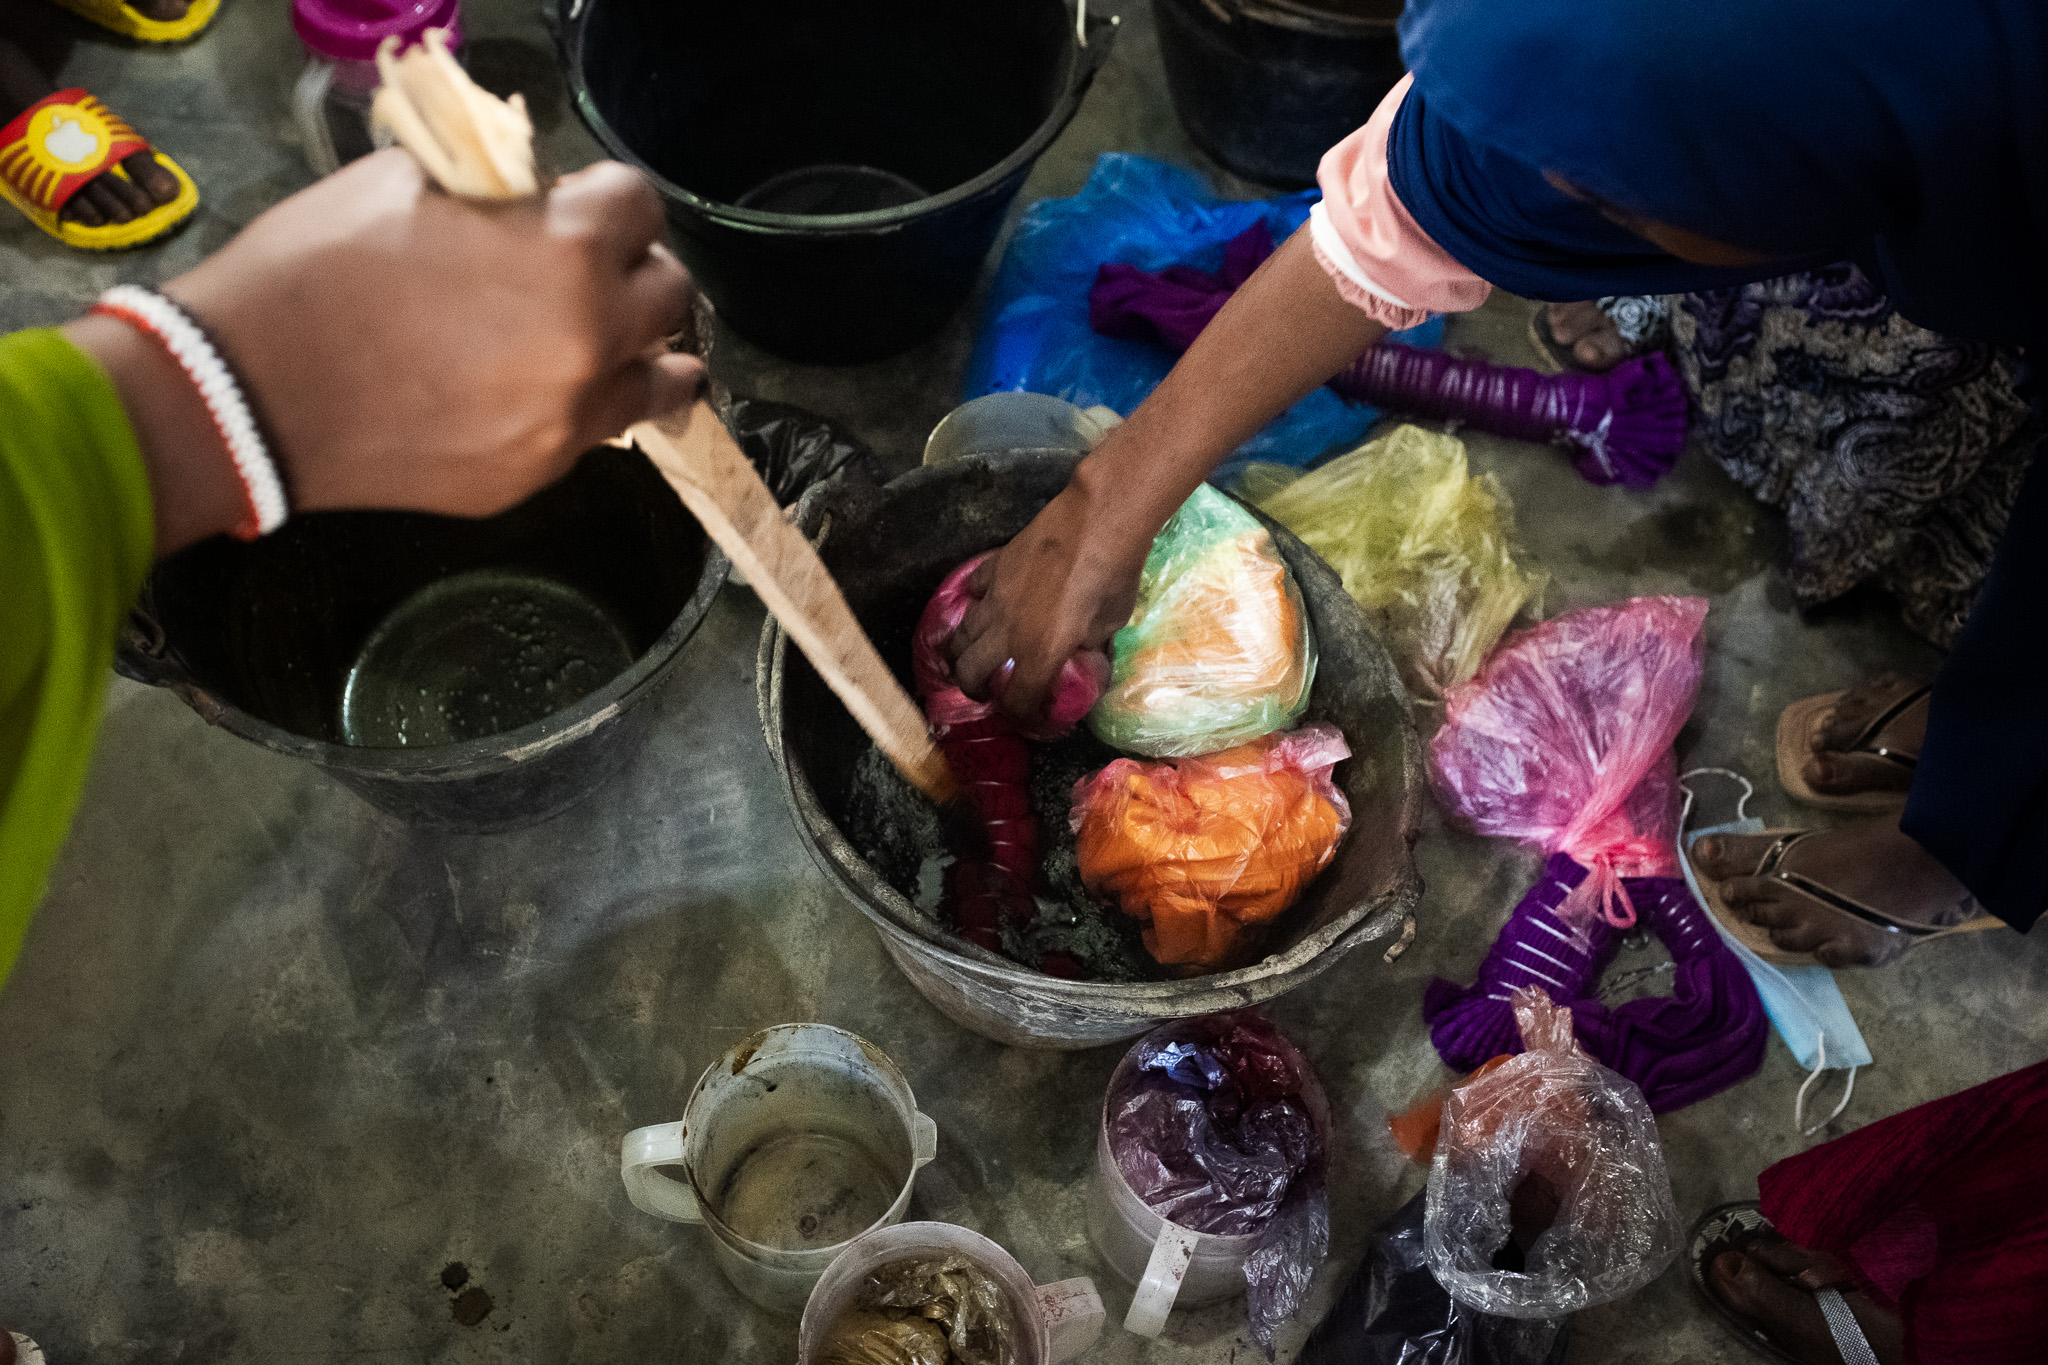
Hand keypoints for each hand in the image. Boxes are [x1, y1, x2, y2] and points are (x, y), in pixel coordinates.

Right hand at [72, 151, 703, 551]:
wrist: (248, 392)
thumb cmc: (313, 271)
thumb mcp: (406, 186)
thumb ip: (494, 195)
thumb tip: (526, 206)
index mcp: (568, 251)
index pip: (640, 205)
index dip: (608, 200)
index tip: (582, 206)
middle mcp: (592, 338)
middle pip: (668, 293)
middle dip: (633, 272)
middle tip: (591, 271)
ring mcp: (571, 417)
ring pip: (662, 379)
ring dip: (640, 352)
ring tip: (605, 342)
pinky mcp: (539, 472)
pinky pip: (596, 432)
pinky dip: (583, 406)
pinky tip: (542, 391)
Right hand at [950, 466, 1151, 722]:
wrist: (1097, 523)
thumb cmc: (1112, 578)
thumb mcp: (1110, 627)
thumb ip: (1092, 652)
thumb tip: (1089, 665)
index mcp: (1038, 654)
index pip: (1017, 702)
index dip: (1023, 717)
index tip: (1032, 717)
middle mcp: (1006, 632)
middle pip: (969, 672)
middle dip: (974, 689)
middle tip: (987, 691)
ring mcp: (995, 598)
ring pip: (961, 635)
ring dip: (963, 653)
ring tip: (973, 658)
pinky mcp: (994, 569)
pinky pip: (973, 593)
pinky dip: (975, 605)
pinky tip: (984, 606)